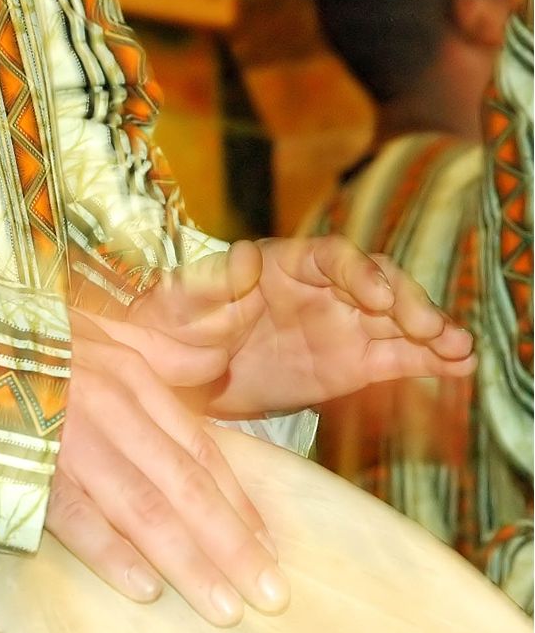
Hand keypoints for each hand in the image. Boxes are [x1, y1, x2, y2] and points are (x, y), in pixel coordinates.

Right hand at [44, 312, 288, 625]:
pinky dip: (110, 553)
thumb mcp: (106, 332)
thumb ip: (162, 353)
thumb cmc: (34, 340)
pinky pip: (73, 517)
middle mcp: (113, 413)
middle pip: (186, 490)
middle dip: (233, 547)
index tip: (270, 549)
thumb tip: (214, 364)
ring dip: (189, 563)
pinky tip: (146, 590)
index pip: (201, 454)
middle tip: (271, 596)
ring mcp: (70, 443)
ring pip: (143, 510)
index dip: (240, 505)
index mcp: (136, 382)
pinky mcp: (26, 469)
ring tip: (226, 609)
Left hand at [127, 236, 476, 417]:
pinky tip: (457, 368)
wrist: (173, 373)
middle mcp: (322, 290)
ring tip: (461, 352)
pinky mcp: (348, 365)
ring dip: (430, 333)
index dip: (359, 276)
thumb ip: (210, 283)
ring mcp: (340, 327)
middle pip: (377, 286)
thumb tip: (242, 260)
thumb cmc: (171, 325)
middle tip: (430, 331)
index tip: (375, 300)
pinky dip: (426, 361)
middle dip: (407, 305)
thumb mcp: (180, 303)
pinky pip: (394, 358)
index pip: (333, 259)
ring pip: (395, 322)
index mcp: (283, 265)